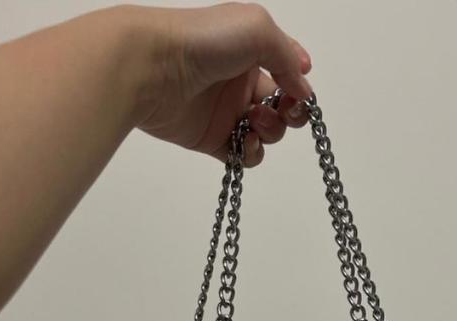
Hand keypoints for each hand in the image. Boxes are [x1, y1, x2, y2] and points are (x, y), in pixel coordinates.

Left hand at [128, 2, 312, 165]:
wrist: (153, 66)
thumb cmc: (204, 40)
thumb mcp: (258, 29)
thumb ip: (287, 56)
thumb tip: (303, 87)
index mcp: (251, 52)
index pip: (286, 72)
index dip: (298, 84)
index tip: (299, 91)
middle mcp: (240, 82)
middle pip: (280, 107)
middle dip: (290, 113)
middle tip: (280, 109)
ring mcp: (225, 112)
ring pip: (265, 133)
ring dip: (271, 131)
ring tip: (253, 120)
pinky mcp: (210, 139)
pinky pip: (242, 155)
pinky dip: (250, 153)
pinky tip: (243, 141)